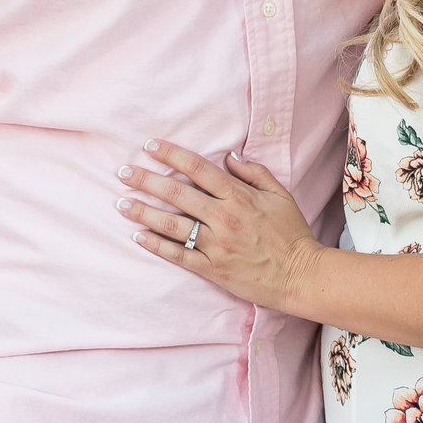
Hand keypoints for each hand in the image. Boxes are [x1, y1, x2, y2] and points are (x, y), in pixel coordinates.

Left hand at [118, 139, 322, 311]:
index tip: (150, 146)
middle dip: (147, 180)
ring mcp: (216, 245)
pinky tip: (138, 236)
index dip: (172, 155)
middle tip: (123, 172)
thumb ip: (254, 173)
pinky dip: (156, 245)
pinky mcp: (212, 268)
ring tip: (121, 203)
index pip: (198, 169)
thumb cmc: (292, 234)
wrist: (300, 275)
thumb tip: (230, 156)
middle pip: (177, 193)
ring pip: (172, 224)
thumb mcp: (280, 195)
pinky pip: (178, 255)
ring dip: (143, 212)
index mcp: (239, 196)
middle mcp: (224, 217)